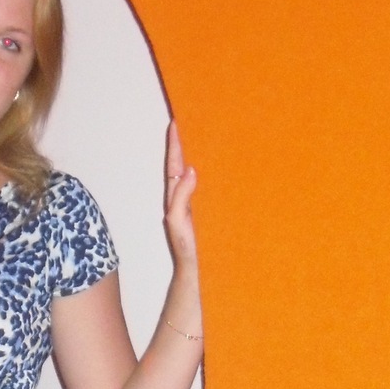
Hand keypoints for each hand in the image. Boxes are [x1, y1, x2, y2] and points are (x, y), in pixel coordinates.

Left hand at [163, 120, 197, 271]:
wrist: (194, 268)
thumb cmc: (184, 247)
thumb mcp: (178, 221)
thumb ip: (181, 197)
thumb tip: (190, 169)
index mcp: (175, 196)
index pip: (174, 165)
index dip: (174, 145)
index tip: (175, 123)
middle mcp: (183, 195)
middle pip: (181, 164)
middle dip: (184, 143)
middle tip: (188, 121)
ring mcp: (193, 202)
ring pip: (192, 173)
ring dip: (195, 155)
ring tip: (202, 135)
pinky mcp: (204, 209)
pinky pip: (204, 185)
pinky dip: (207, 172)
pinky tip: (215, 165)